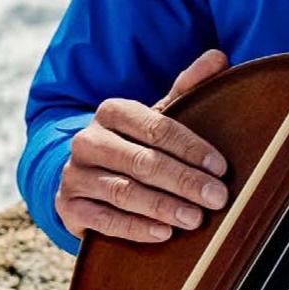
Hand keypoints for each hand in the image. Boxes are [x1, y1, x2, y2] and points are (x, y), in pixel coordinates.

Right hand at [55, 49, 231, 242]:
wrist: (87, 177)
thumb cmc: (133, 144)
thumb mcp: (157, 116)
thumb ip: (187, 87)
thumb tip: (219, 56)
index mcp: (112, 111)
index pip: (156, 127)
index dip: (191, 147)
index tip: (220, 167)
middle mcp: (88, 139)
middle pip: (142, 161)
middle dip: (184, 180)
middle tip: (217, 198)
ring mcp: (75, 174)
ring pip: (124, 192)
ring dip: (163, 206)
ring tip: (196, 219)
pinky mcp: (68, 206)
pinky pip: (104, 220)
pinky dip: (136, 228)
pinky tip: (163, 233)